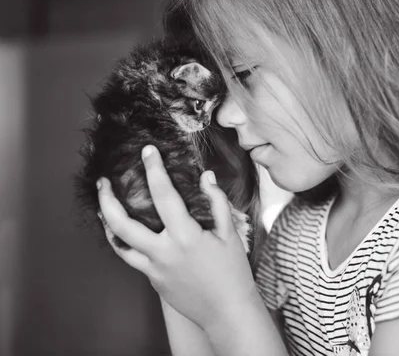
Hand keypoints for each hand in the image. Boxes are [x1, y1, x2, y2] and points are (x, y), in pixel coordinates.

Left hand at [97, 145, 257, 329]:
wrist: (226, 310)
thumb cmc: (232, 272)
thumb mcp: (230, 234)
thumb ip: (217, 202)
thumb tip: (206, 177)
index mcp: (186, 236)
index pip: (164, 195)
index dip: (154, 169)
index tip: (148, 152)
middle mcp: (165, 251)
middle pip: (124, 222)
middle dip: (108, 198)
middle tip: (103, 181)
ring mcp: (155, 268)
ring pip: (118, 243)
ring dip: (106, 221)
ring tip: (102, 204)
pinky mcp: (152, 279)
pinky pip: (129, 258)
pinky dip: (120, 242)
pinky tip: (118, 233)